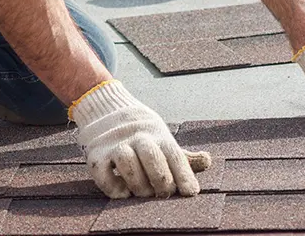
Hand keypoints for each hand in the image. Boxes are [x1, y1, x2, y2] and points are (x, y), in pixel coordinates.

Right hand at [70, 80, 209, 198]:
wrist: (107, 109)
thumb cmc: (142, 135)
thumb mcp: (163, 140)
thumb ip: (183, 157)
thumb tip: (208, 162)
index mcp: (159, 135)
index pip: (175, 155)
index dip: (184, 175)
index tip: (191, 193)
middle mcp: (138, 138)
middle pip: (153, 157)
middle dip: (162, 180)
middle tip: (164, 195)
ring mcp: (115, 145)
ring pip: (128, 163)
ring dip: (138, 184)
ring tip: (144, 193)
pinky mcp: (96, 154)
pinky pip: (103, 172)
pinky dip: (113, 186)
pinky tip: (123, 193)